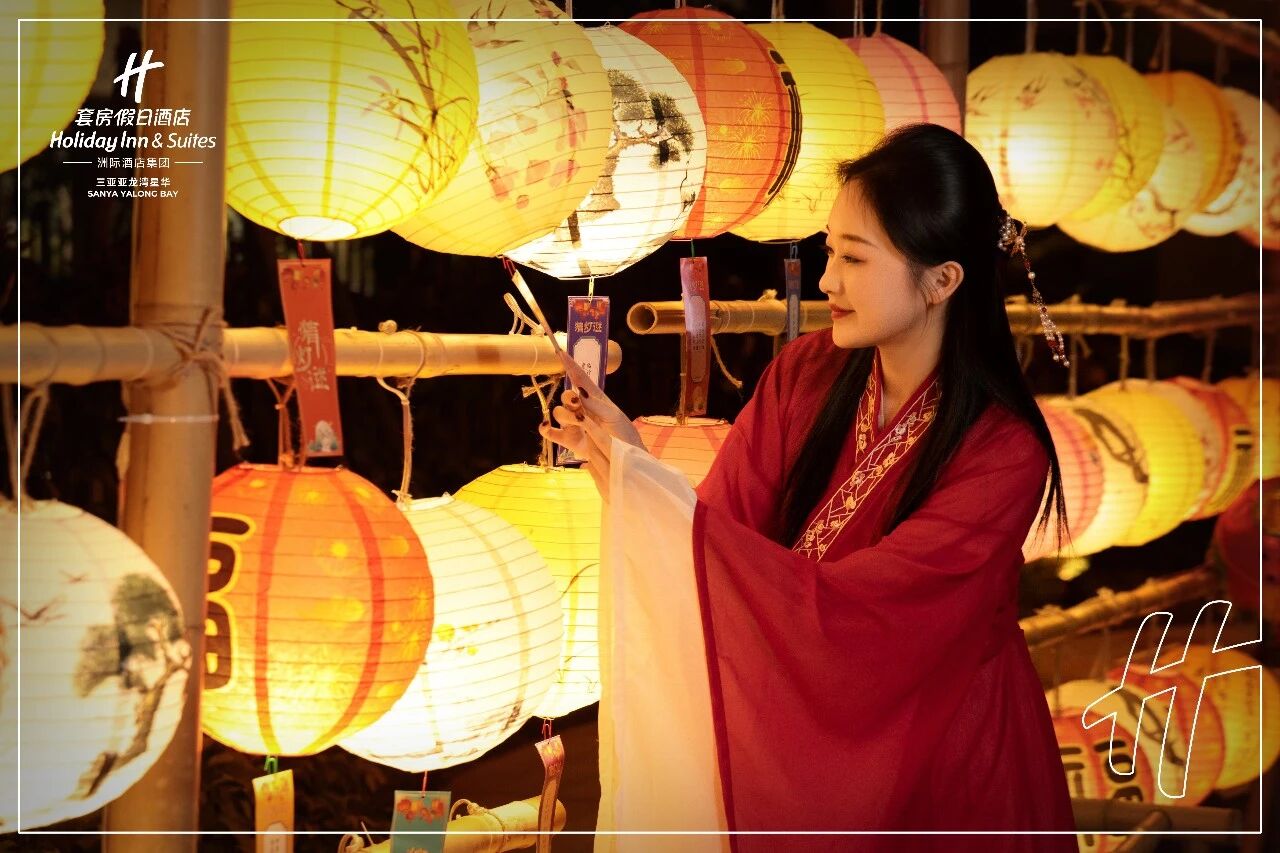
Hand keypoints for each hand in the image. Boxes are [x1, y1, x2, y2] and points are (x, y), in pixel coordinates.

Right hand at [538, 353, 644, 497]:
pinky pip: (551, 432)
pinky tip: (547, 427)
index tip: (560, 352)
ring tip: (578, 423)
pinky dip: (545, 428)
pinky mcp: (569, 440)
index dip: (570, 365)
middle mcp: (582, 410)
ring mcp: (574, 425)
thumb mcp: (615, 417)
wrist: (625, 460)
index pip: (580, 378)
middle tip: (577, 405)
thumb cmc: (625, 436)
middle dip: (568, 398)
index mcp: (595, 400)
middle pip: (566, 396)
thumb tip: (580, 392)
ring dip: (564, 415)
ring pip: (558, 412)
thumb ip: (598, 405)